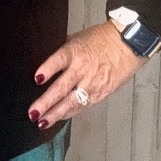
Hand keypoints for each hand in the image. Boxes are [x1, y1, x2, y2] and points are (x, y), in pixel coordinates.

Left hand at [28, 21, 147, 127]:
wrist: (128, 45)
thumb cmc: (102, 39)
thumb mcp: (78, 38)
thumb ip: (63, 50)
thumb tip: (45, 58)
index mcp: (75, 52)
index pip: (59, 60)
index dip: (48, 69)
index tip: (37, 78)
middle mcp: (83, 69)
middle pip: (62, 87)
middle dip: (46, 102)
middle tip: (33, 112)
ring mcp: (92, 83)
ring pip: (72, 102)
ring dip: (56, 114)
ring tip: (42, 122)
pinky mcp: (100, 93)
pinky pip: (82, 106)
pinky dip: (70, 113)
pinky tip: (59, 117)